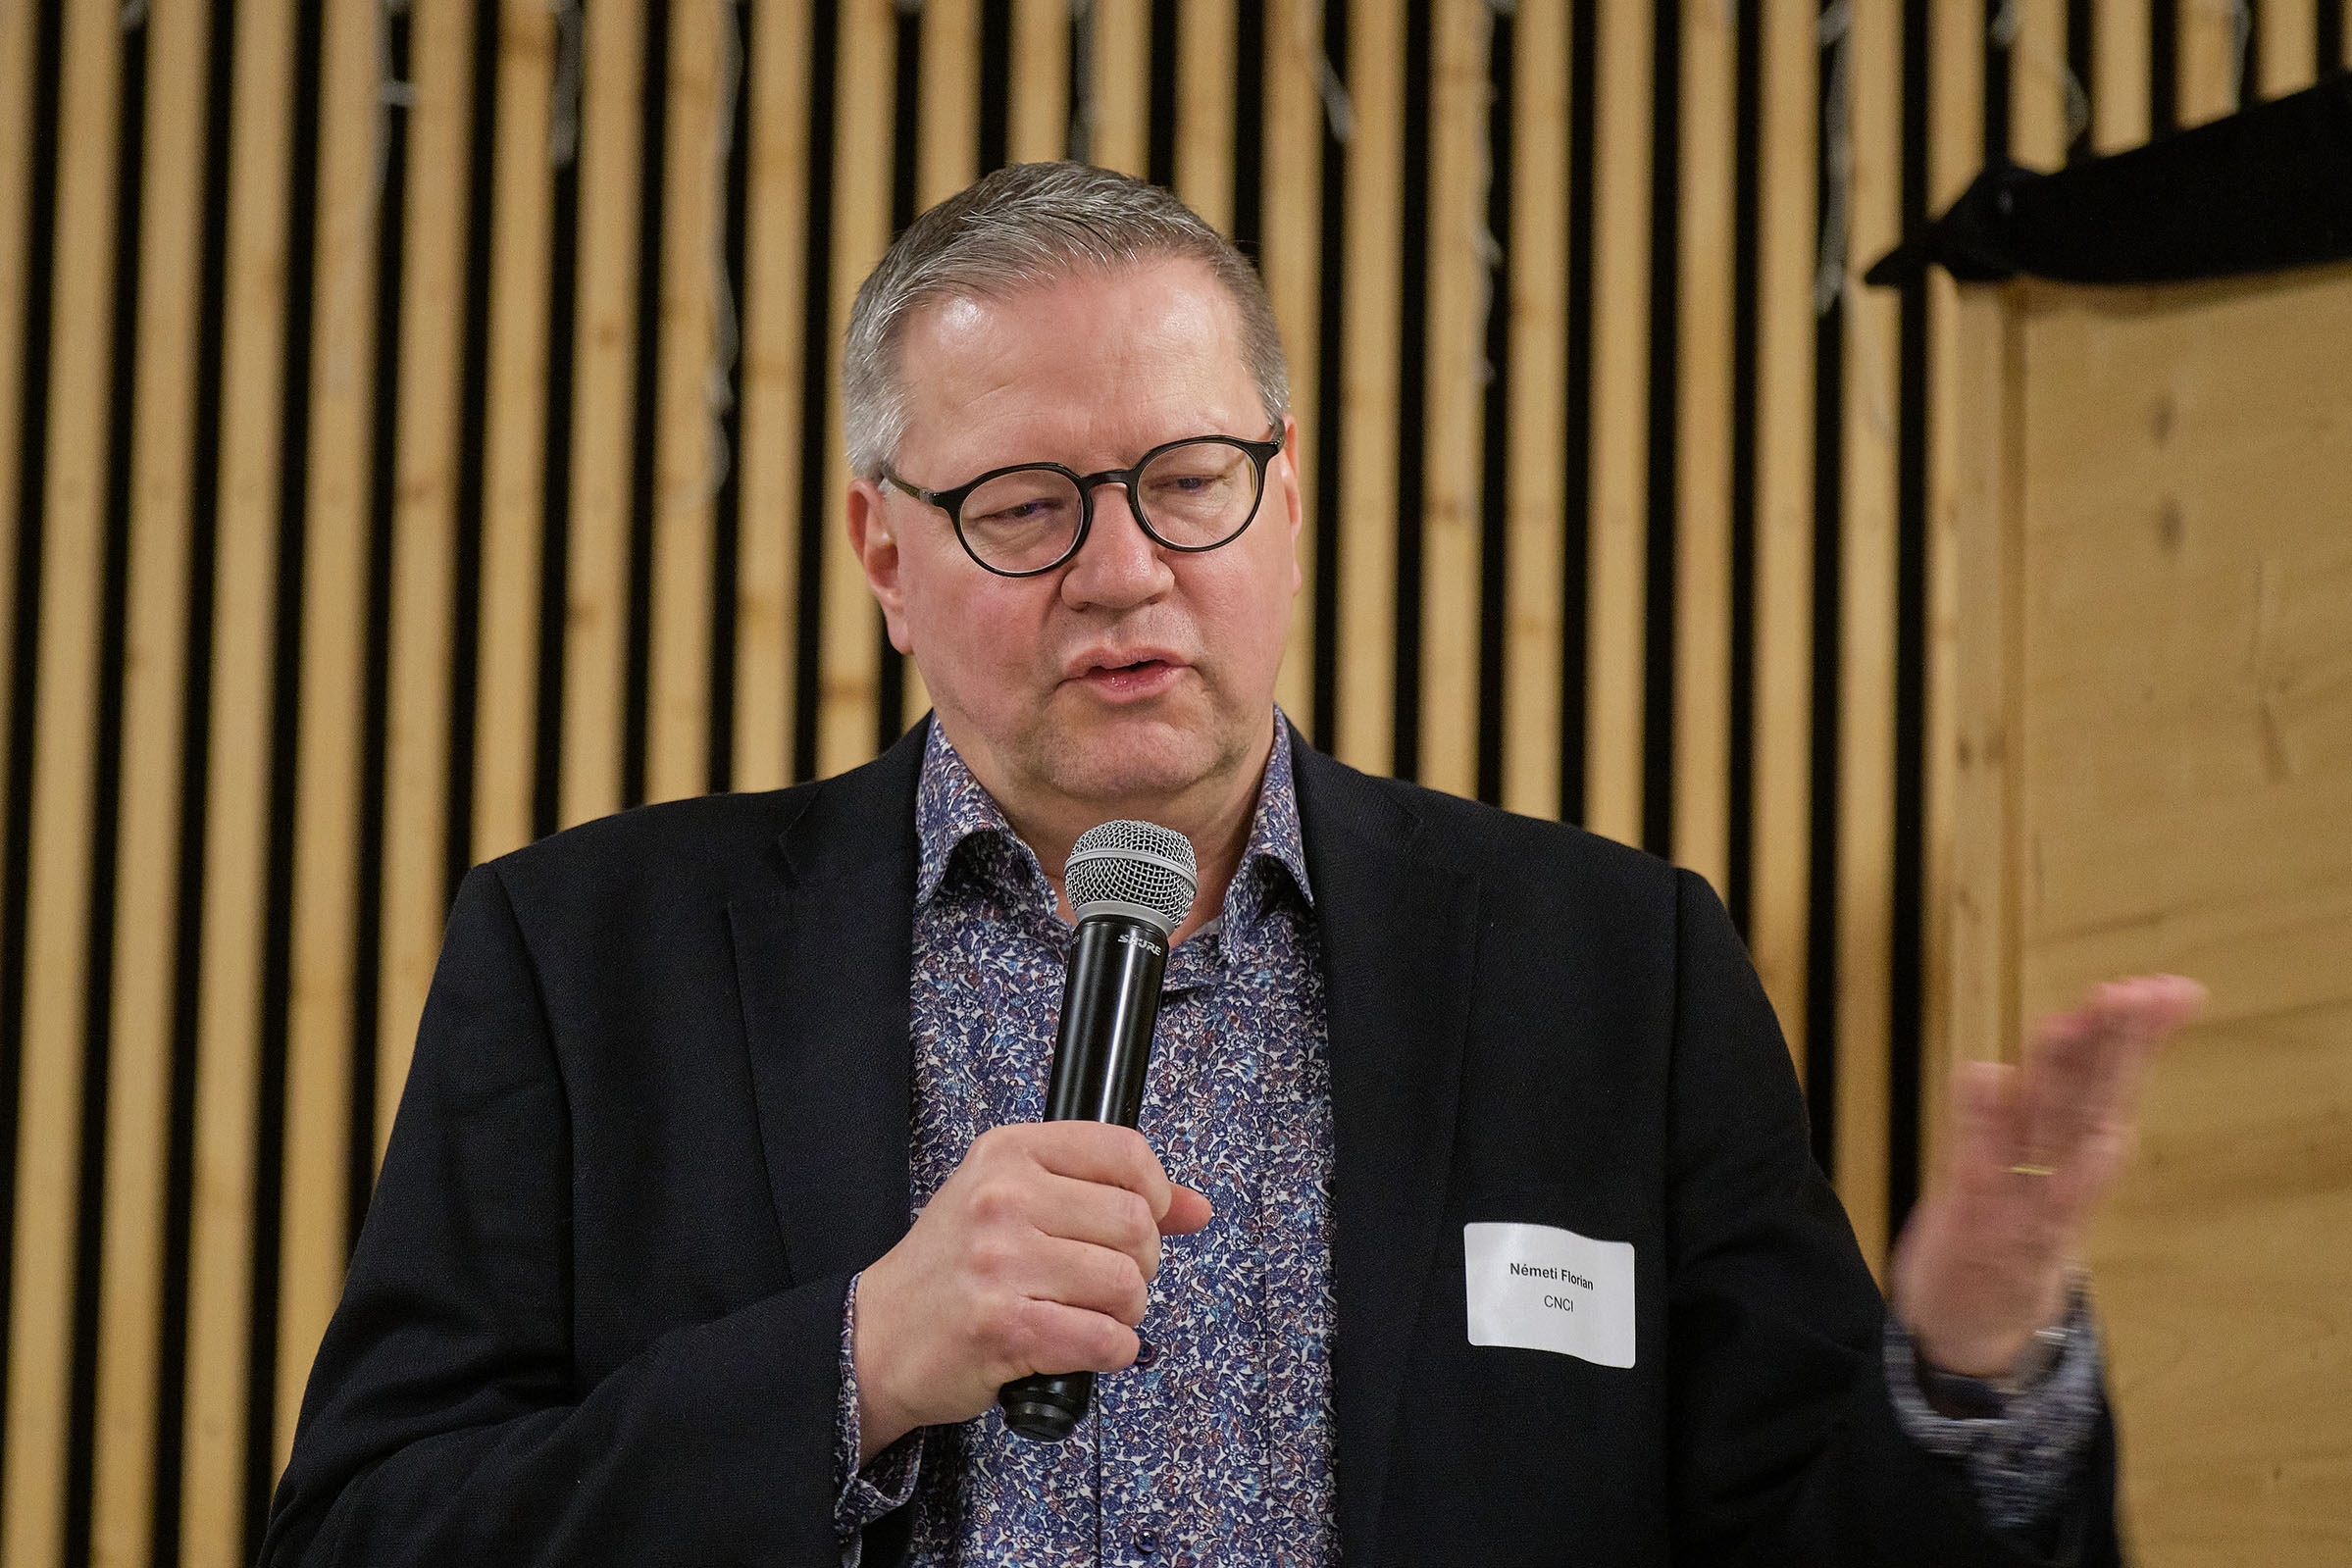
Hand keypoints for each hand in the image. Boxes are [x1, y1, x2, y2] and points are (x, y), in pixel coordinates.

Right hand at [850, 1122, 1212, 1460]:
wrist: (876, 1337)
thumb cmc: (953, 1270)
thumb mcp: (1016, 1203)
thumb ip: (1107, 1194)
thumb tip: (1196, 1208)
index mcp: (1008, 1152)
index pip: (1125, 1151)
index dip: (1156, 1194)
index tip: (1145, 1222)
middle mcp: (1003, 1197)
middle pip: (1135, 1223)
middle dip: (1139, 1265)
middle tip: (1104, 1282)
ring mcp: (1000, 1261)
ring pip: (1126, 1284)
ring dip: (1123, 1314)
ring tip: (1086, 1316)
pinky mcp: (1003, 1325)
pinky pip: (1104, 1339)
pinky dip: (1110, 1352)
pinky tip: (1081, 1348)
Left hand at [1891, 974, 2204, 1377]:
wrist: (1974, 1331)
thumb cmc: (2009, 1236)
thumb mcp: (2039, 1171)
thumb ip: (2049, 1104)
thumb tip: (2064, 1034)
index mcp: (2074, 1156)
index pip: (2112, 1085)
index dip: (2138, 1038)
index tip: (2167, 988)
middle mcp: (2058, 1177)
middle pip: (2092, 1102)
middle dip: (2116, 1046)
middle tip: (2138, 992)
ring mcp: (2019, 1200)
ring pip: (2049, 1131)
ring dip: (2064, 1077)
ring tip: (2075, 1020)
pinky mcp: (1970, 1221)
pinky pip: (1977, 1168)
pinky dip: (1981, 1125)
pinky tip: (1982, 1073)